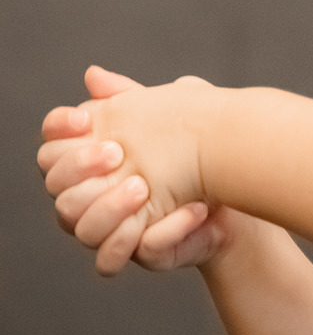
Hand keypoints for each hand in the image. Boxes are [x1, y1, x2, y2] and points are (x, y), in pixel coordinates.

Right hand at [38, 65, 228, 275]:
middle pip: (59, 191)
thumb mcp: (171, 116)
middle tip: (119, 152)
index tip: (86, 118)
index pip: (51, 149)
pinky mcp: (141, 255)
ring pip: (83, 229)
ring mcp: (114, 229)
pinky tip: (191, 211)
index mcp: (92, 164)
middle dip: (82, 169)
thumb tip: (93, 76)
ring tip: (147, 188)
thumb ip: (133, 98)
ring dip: (110, 208)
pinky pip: (119, 258)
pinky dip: (158, 235)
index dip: (60, 132)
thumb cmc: (196, 153)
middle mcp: (93, 199)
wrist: (239, 193)